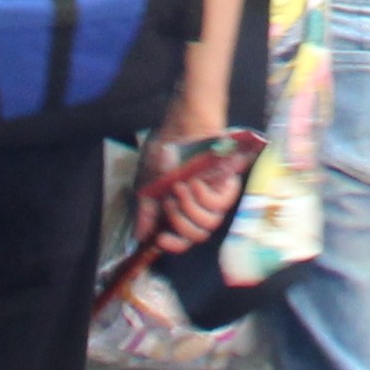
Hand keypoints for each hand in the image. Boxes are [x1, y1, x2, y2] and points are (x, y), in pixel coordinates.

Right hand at [136, 129, 248, 249]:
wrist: (182, 123)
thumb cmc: (165, 147)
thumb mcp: (148, 182)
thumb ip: (146, 210)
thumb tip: (141, 237)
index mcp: (179, 208)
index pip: (181, 239)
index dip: (173, 245)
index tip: (160, 240)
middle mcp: (198, 205)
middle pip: (196, 236)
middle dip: (180, 223)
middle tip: (170, 202)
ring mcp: (214, 195)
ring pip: (208, 224)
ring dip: (190, 209)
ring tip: (181, 188)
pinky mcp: (228, 185)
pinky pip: (220, 205)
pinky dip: (204, 197)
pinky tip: (195, 182)